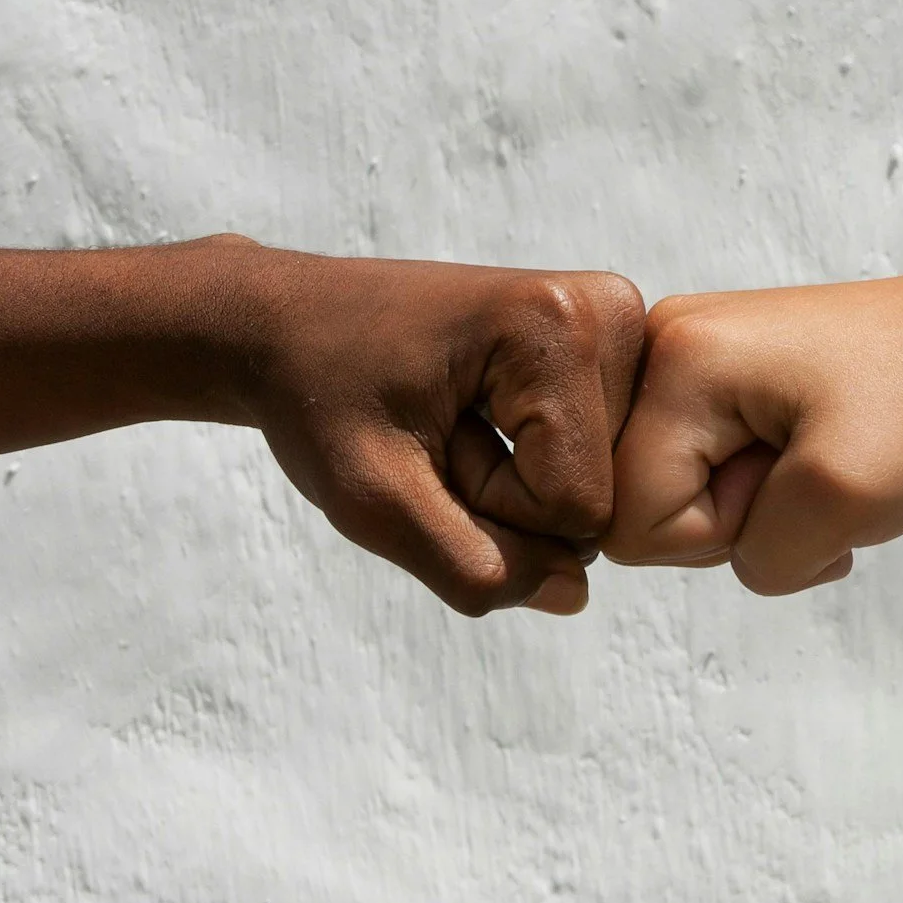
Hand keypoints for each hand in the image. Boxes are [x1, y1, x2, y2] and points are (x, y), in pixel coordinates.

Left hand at [220, 242, 645, 615]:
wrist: (289, 325)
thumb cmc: (318, 396)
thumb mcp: (372, 501)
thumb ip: (474, 566)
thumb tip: (574, 594)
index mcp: (554, 323)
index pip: (578, 506)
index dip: (490, 508)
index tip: (426, 444)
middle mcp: (604, 308)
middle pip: (604, 494)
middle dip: (512, 497)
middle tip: (436, 434)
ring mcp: (613, 321)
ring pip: (606, 481)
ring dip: (522, 483)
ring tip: (452, 423)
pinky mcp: (605, 340)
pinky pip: (599, 457)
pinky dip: (536, 462)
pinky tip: (482, 415)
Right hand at [603, 262, 902, 594]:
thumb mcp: (842, 502)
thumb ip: (756, 557)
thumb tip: (727, 555)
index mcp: (675, 357)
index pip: (630, 518)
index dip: (718, 534)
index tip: (796, 480)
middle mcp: (664, 344)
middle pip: (641, 508)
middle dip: (734, 522)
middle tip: (814, 473)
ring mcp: (691, 358)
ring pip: (678, 499)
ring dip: (760, 512)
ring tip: (825, 463)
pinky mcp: (720, 378)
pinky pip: (708, 476)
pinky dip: (770, 494)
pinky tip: (821, 461)